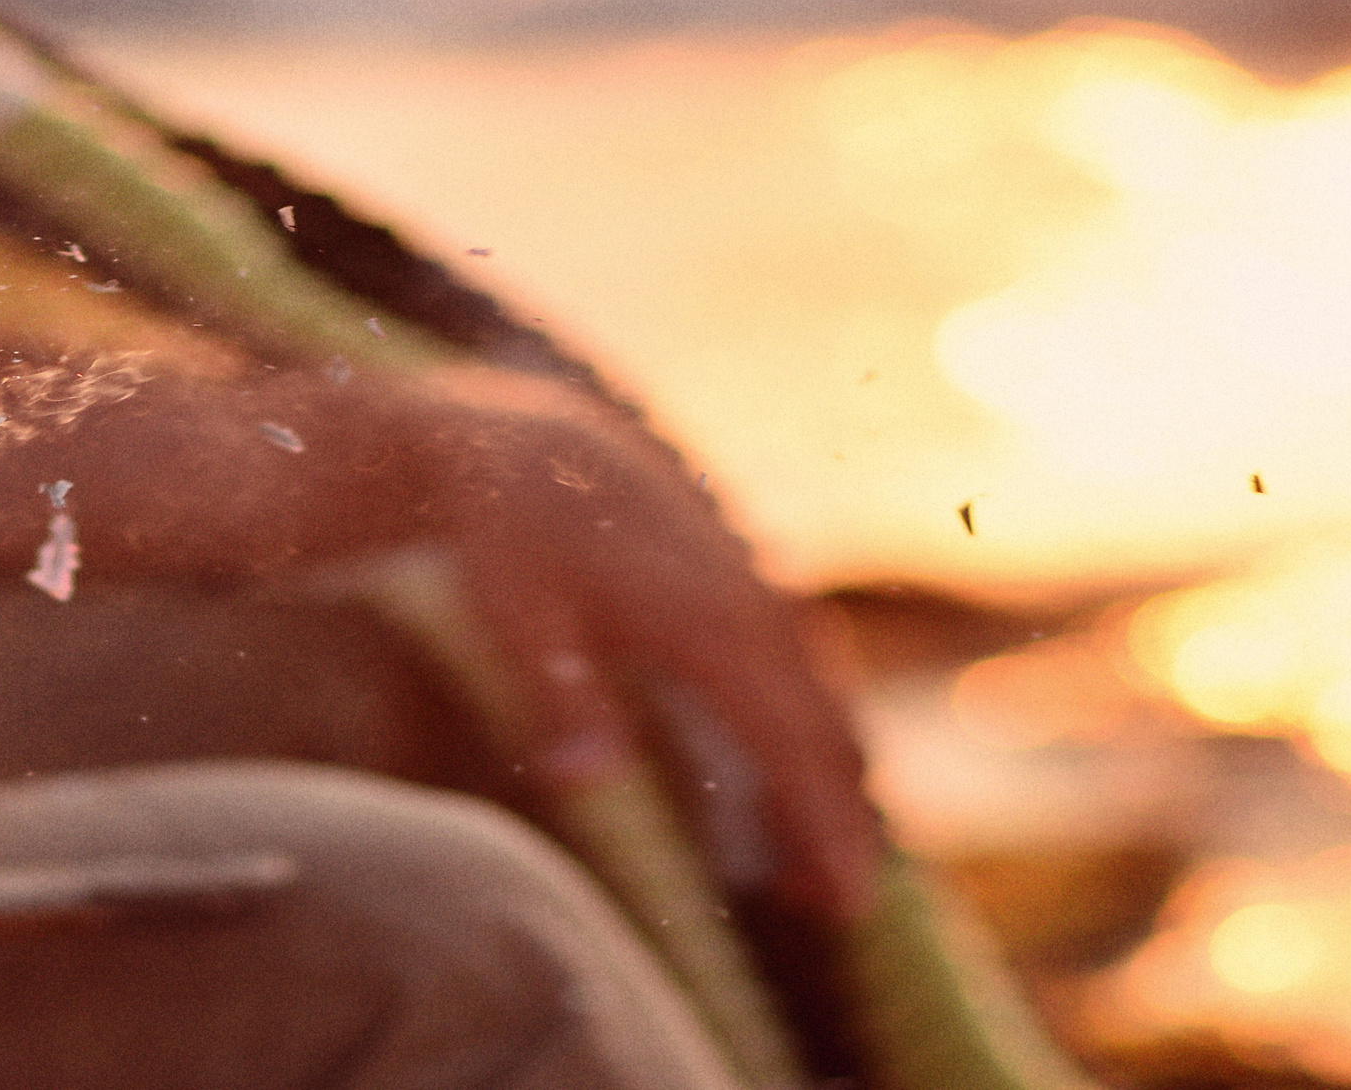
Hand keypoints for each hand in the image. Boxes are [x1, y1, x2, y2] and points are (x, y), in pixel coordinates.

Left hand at [451, 403, 880, 924]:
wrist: (511, 444)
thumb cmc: (506, 535)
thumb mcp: (514, 615)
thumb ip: (558, 696)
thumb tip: (584, 781)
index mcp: (707, 621)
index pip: (791, 743)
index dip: (824, 825)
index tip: (845, 900)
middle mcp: (749, 602)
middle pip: (826, 729)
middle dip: (841, 819)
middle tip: (832, 907)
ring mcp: (751, 584)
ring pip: (821, 694)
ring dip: (827, 774)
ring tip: (805, 861)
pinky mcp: (738, 575)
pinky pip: (798, 661)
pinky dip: (806, 720)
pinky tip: (781, 763)